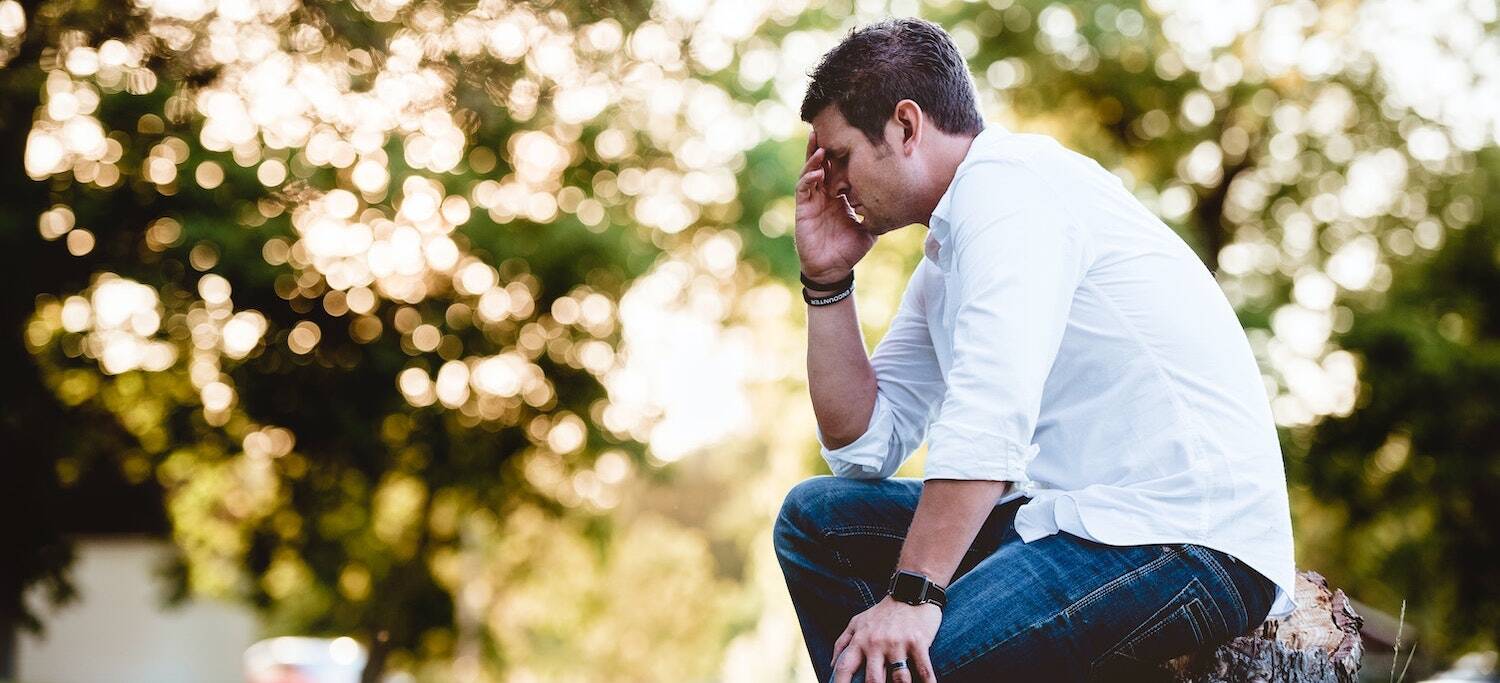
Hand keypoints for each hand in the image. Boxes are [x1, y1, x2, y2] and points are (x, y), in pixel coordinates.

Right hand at [795, 130, 875, 282]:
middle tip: (828, 126)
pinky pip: (804, 189)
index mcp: (839, 195)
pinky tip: (817, 171)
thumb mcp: (870, 227)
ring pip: (810, 171)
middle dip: (824, 146)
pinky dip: (809, 178)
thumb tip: (899, 202)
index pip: (840, 169)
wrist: (833, 269)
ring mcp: (812, 200)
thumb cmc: (849, 249)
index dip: (843, 153)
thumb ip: (878, 213)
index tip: (852, 136)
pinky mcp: (803, 209)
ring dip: (814, 157)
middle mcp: (824, 194)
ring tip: (820, 144)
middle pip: (822, 163)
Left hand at [830, 595, 940, 682]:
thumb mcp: (857, 622)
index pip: (844, 667)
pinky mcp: (918, 642)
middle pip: (873, 680)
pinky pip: (924, 670)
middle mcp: (876, 643)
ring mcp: (898, 644)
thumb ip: (842, 643)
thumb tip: (832, 666)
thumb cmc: (882, 612)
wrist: (910, 591)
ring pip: (899, 679)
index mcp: (860, 640)